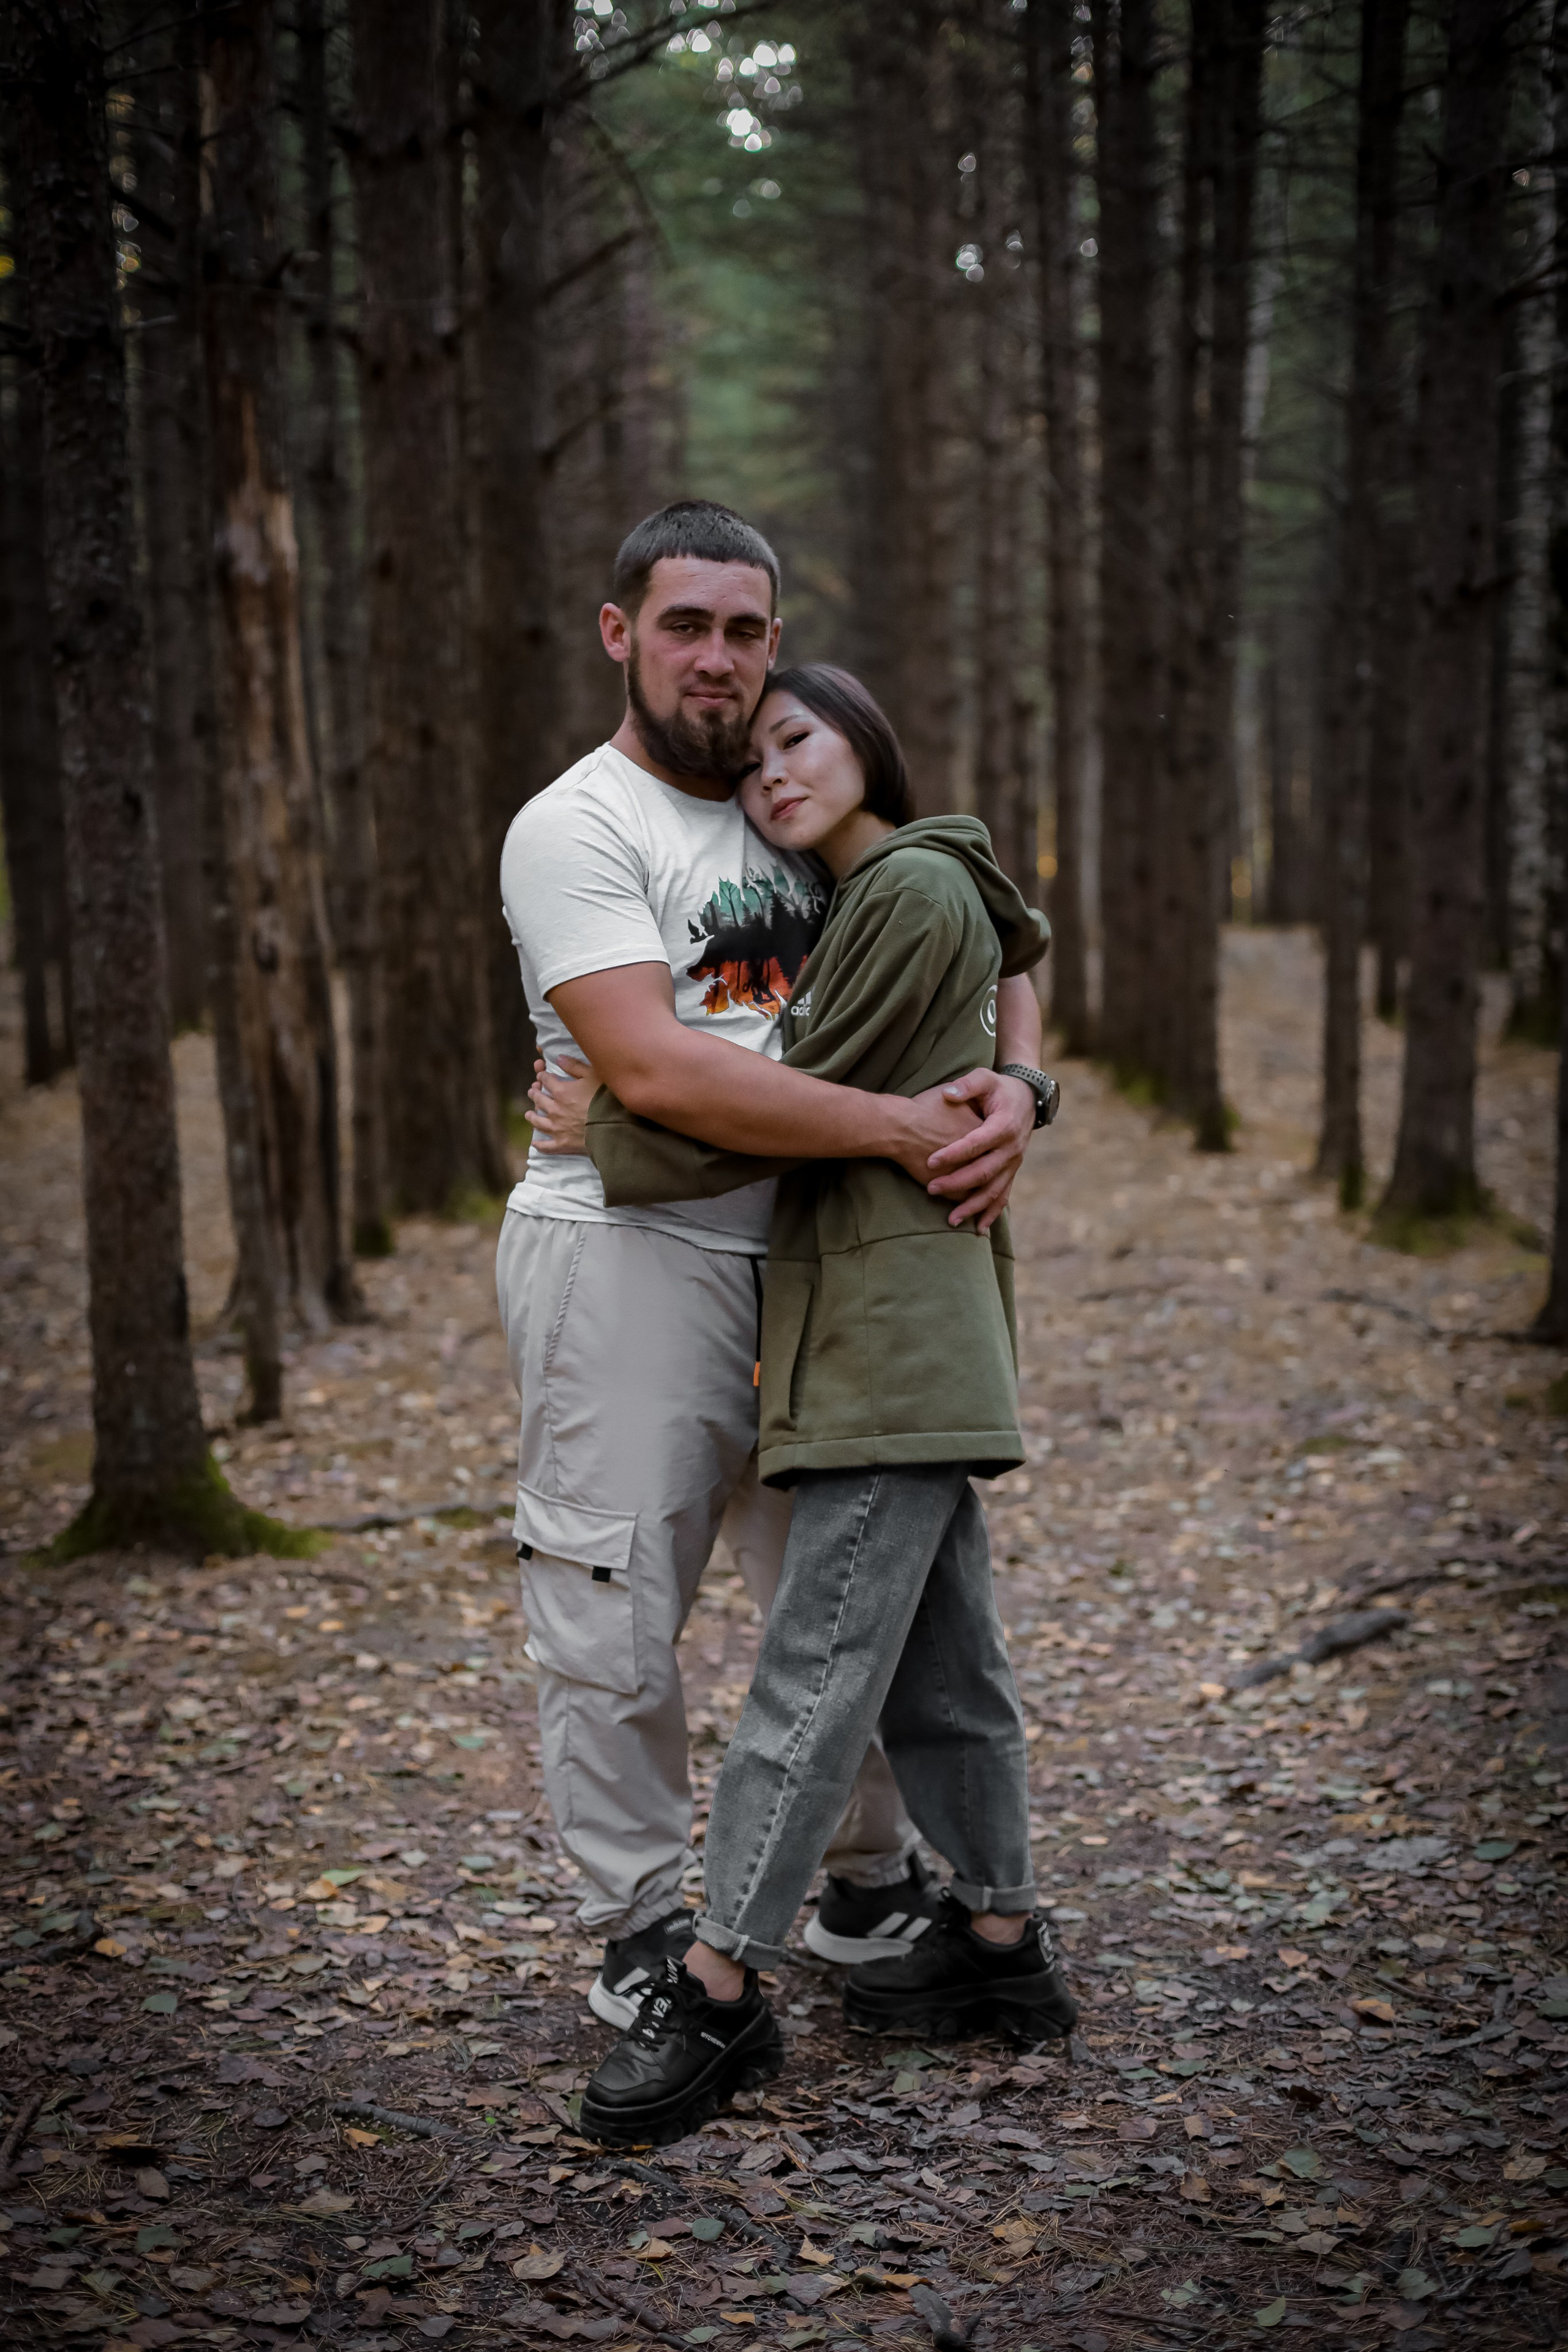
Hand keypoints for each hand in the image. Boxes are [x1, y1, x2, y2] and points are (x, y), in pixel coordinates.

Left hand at [527, 1054, 598, 1155]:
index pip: (546, 1080)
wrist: (612, 1126)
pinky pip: (546, 1146)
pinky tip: (535, 1143)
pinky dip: (539, 1144)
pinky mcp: (562, 1144)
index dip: (542, 1076)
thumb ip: (575, 1066)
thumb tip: (558, 1058)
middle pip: (539, 1100)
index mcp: (561, 1091)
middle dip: (534, 1094)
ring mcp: (557, 1128)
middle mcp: (554, 1109)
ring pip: (538, 1122)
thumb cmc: (605, 1098)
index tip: (541, 1075)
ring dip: (532, 1117)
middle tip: (532, 1092)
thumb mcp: (593, 1075)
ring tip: (529, 1114)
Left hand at [923, 1070, 1036, 1233]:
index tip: (931, 1161)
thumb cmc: (999, 1088)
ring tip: (950, 1220)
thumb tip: (948, 1093)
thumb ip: (966, 1084)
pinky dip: (991, 1213)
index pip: (976, 1143)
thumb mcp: (985, 1077)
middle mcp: (1012, 1148)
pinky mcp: (1012, 1171)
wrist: (1028, 1098)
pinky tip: (977, 1229)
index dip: (953, 1153)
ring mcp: (1014, 1163)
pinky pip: (1003, 1196)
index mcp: (1004, 1125)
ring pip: (994, 1190)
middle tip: (931, 1190)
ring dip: (972, 1206)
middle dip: (957, 1183)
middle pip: (984, 1172)